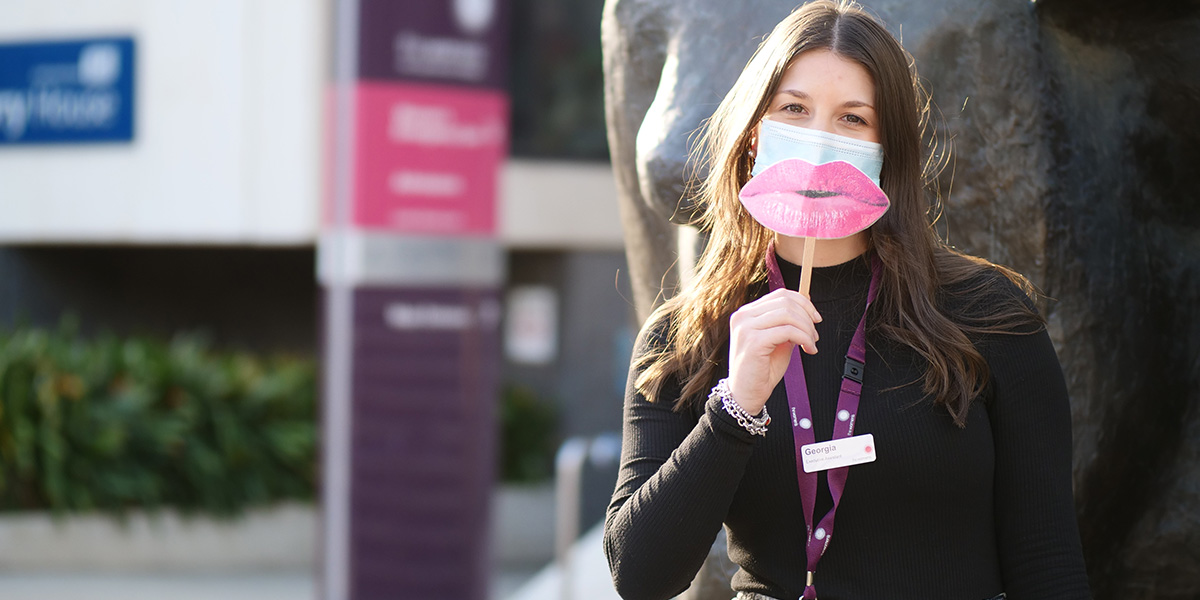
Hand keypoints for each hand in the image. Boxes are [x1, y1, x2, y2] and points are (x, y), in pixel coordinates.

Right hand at [727, 289, 821, 414]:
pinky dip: (804, 339)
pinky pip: (788, 331)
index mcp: (747, 314)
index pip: (780, 295)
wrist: (745, 394)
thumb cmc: (760, 370)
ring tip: (811, 344)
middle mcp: (743, 317)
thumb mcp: (777, 341)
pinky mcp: (754, 341)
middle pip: (785, 302)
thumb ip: (788, 324)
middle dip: (807, 317)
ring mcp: (746, 328)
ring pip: (788, 314)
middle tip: (815, 335)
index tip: (815, 318)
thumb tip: (807, 309)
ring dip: (807, 329)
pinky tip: (808, 349)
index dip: (803, 303)